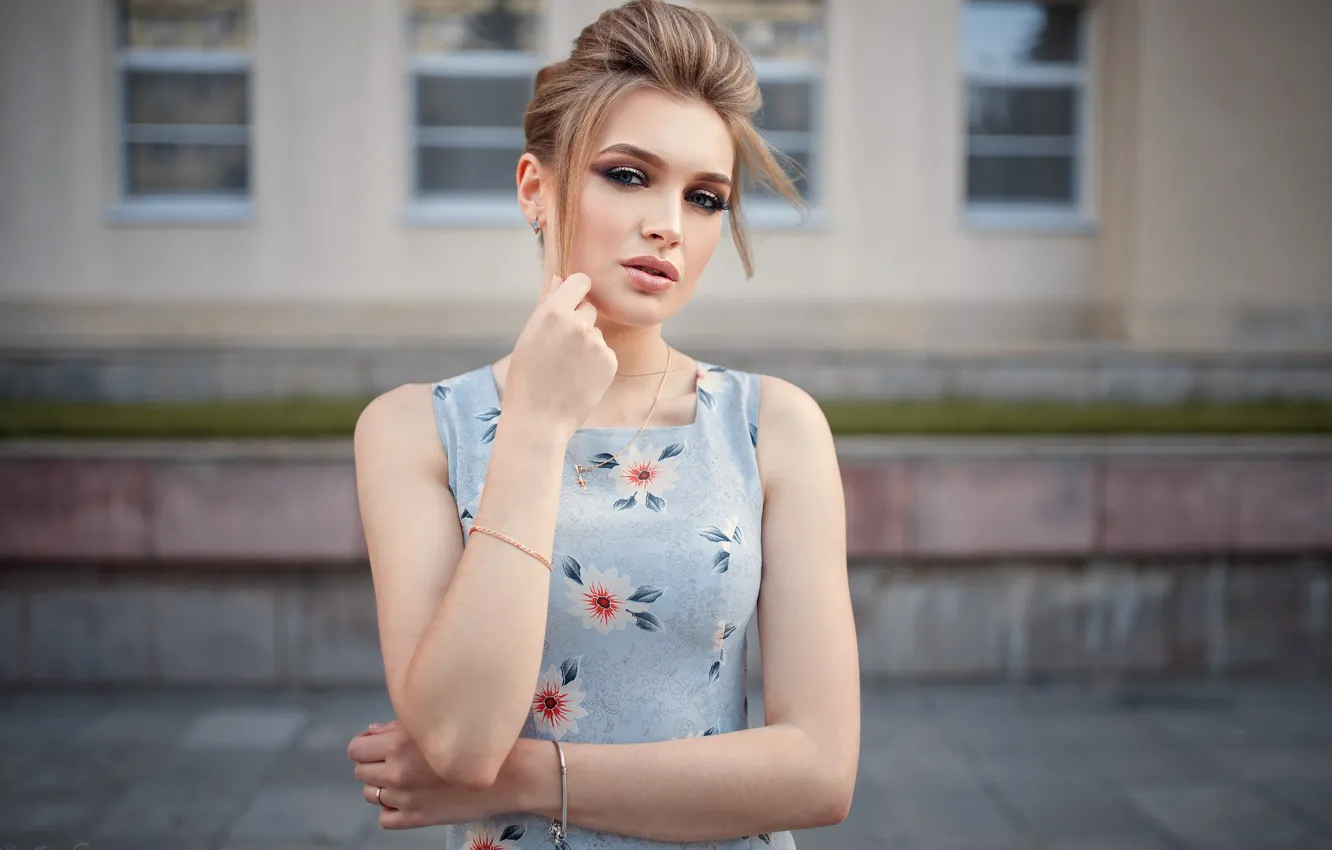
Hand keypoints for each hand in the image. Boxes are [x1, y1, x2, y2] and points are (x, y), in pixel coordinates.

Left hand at [349, 720, 513, 828]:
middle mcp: (397, 773)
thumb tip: (371, 733)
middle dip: (375, 764)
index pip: (356, 749)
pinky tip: (410, 797)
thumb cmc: (477, 739)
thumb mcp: (437, 723)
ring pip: (371, 795)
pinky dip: (392, 808)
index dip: (367, 745)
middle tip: (397, 759)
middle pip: (361, 772)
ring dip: (383, 785)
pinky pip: (385, 818)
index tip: (380, 744)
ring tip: (407, 778)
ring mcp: (405, 799)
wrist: (510, 773)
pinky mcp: (417, 818)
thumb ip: (398, 727)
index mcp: (398, 745)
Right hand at [504, 272, 617, 439]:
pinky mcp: (610, 361)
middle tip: (560, 349)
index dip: (577, 291)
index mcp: (553, 312)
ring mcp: (597, 343)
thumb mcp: (529, 336)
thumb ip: (548, 304)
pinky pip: (605, 353)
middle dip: (580, 322)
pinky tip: (579, 379)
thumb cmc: (527, 377)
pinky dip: (596, 364)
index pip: (581, 281)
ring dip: (587, 345)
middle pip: (589, 308)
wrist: (539, 419)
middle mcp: (578, 323)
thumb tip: (560, 278)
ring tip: (567, 369)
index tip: (573, 302)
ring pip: (597, 333)